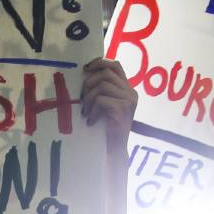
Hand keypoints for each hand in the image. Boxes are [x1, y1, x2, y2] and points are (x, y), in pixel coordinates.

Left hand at [81, 57, 135, 213]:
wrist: (115, 150)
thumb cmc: (106, 129)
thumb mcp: (105, 105)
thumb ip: (102, 90)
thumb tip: (84, 73)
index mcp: (128, 89)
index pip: (116, 65)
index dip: (100, 62)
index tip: (85, 69)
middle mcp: (131, 93)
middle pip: (106, 74)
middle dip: (89, 83)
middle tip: (82, 98)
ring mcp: (129, 101)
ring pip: (102, 86)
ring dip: (89, 98)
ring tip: (86, 112)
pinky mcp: (122, 110)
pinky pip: (102, 100)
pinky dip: (92, 110)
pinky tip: (90, 121)